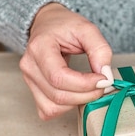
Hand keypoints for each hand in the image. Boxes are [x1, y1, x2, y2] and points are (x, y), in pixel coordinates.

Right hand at [19, 3, 113, 119]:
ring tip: (90, 88)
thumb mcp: (87, 29)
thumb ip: (100, 49)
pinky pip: (48, 111)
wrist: (47, 25)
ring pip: (53, 107)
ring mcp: (29, 81)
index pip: (59, 77)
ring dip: (77, 102)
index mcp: (39, 48)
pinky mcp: (33, 91)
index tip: (103, 79)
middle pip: (58, 95)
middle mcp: (29, 66)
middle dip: (86, 95)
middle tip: (102, 84)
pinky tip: (76, 93)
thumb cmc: (65, 26)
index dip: (85, 84)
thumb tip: (105, 75)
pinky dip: (66, 107)